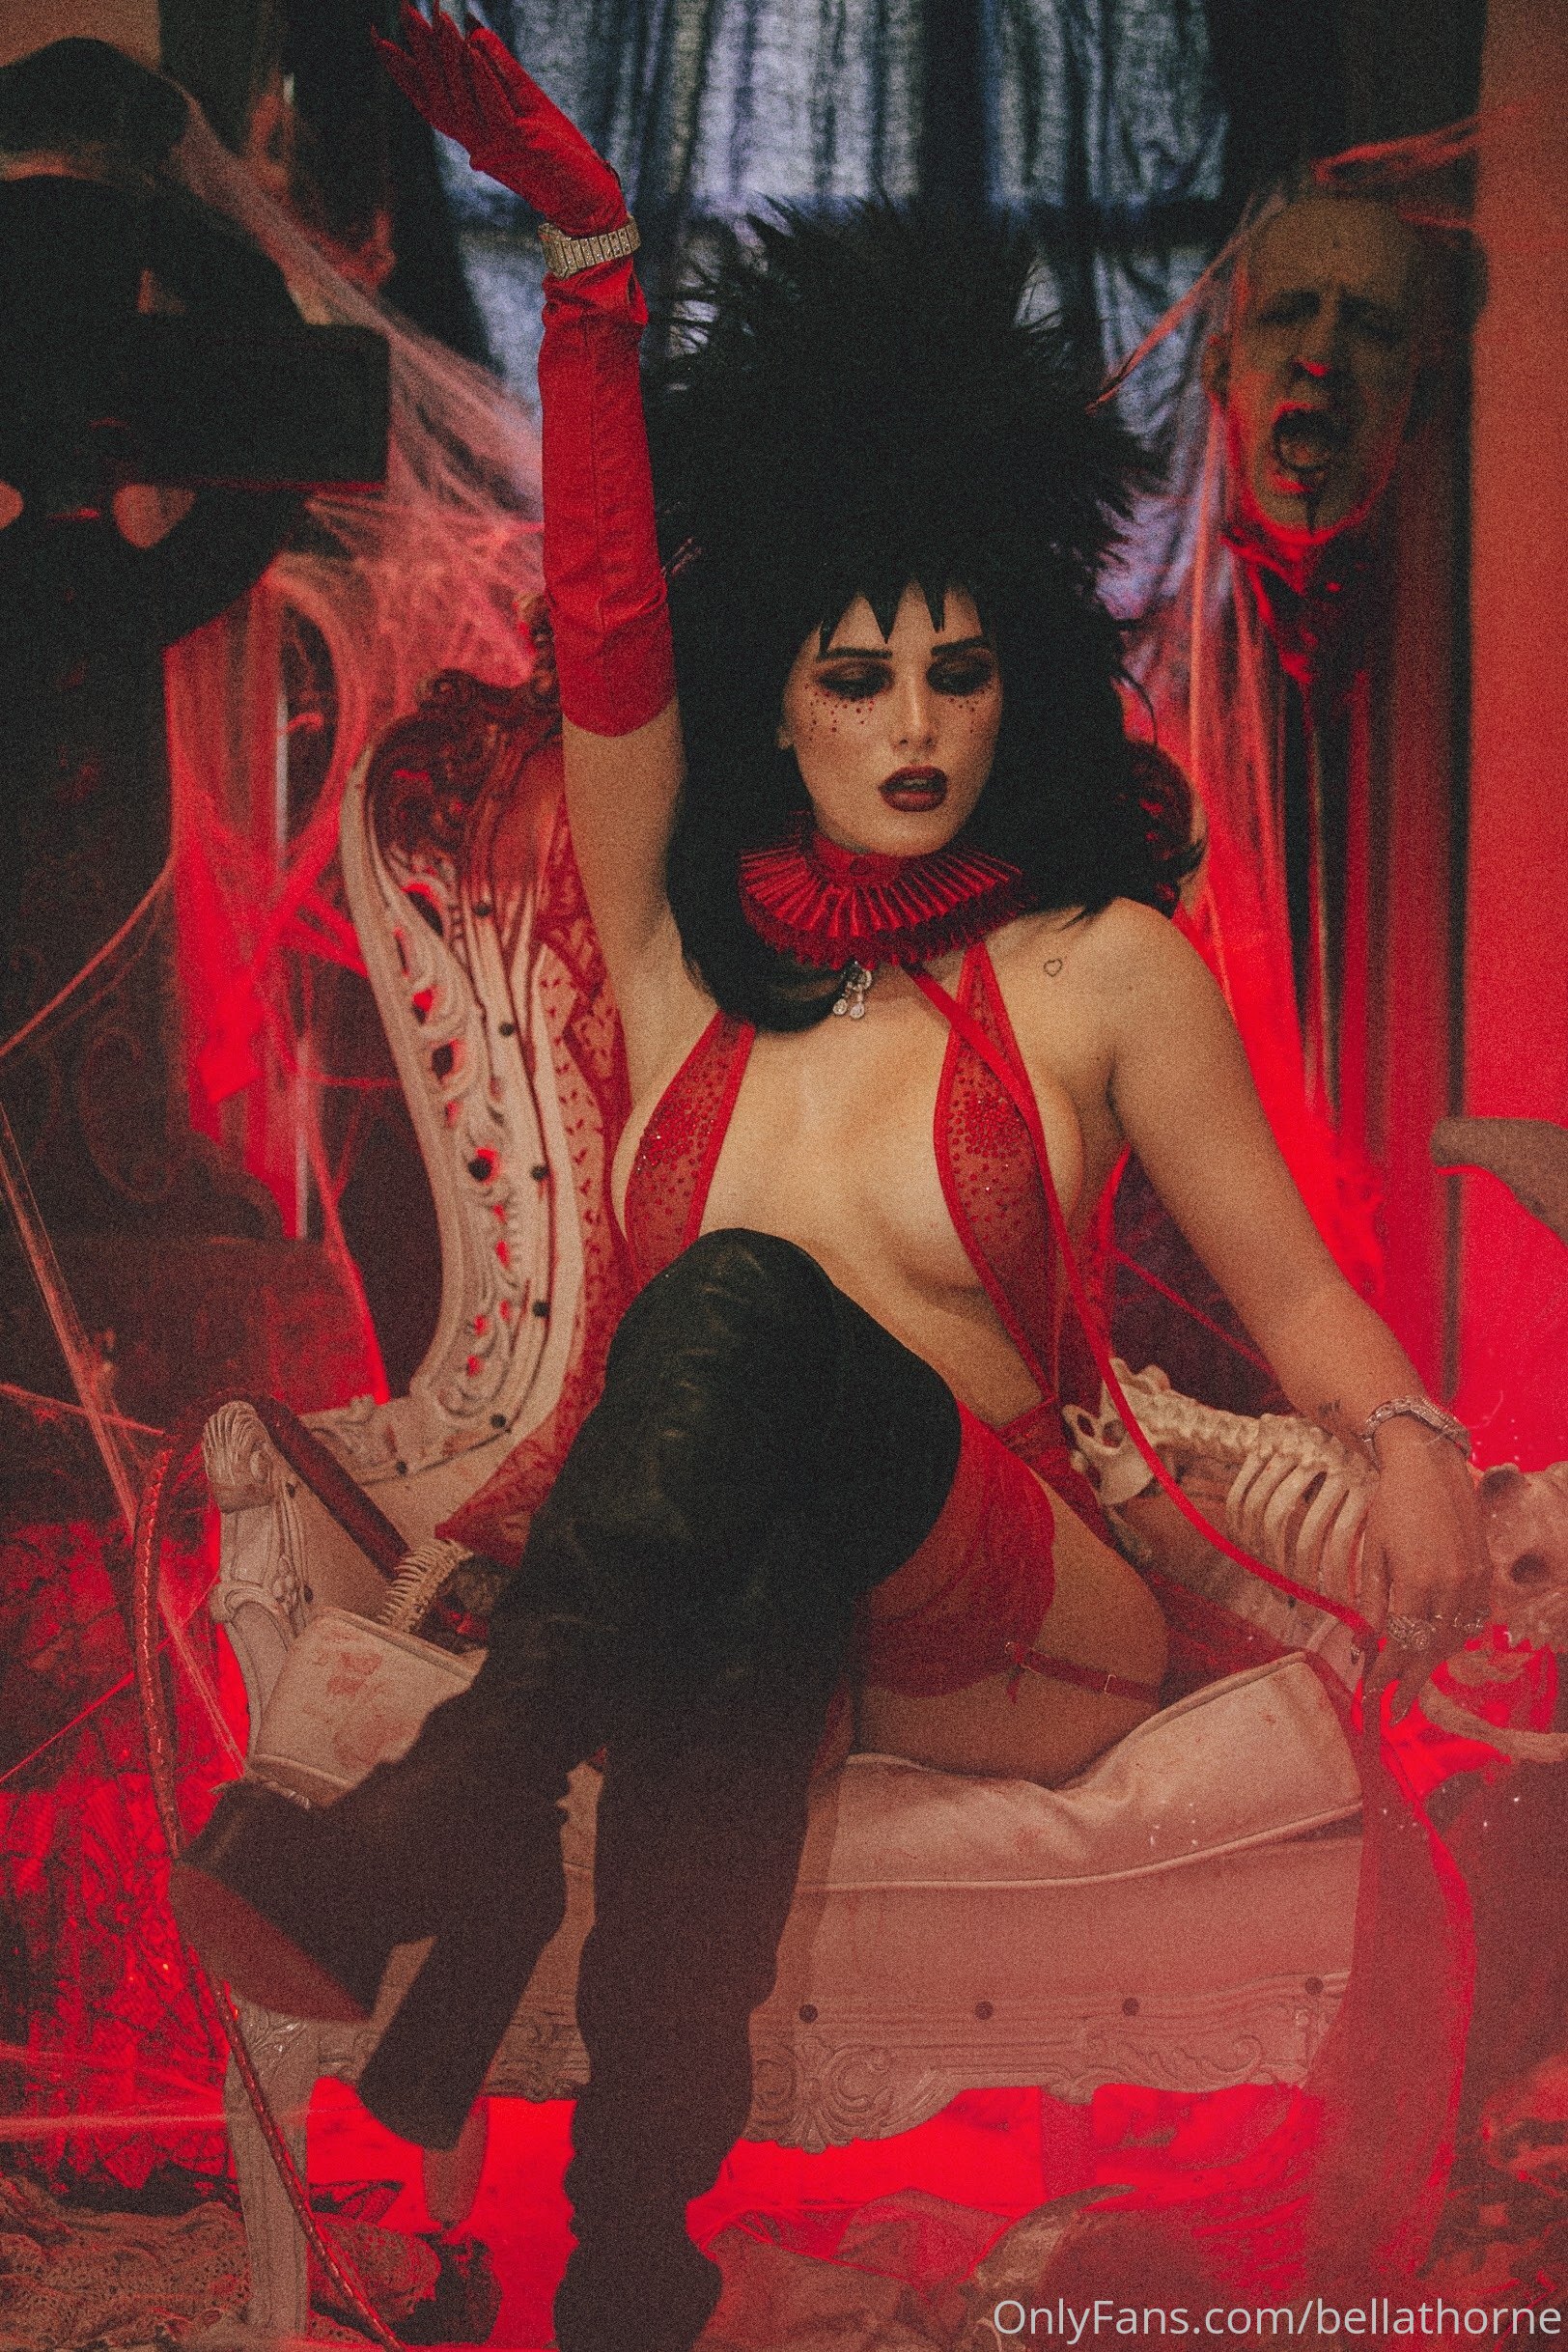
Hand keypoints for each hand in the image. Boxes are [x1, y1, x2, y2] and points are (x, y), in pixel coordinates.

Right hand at [373, 5, 624, 233]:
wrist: (584, 198)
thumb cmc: (557, 150)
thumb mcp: (525, 99)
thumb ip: (500, 67)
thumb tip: (475, 31)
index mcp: (469, 131)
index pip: (426, 96)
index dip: (401, 70)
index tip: (378, 36)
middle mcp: (472, 140)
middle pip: (437, 91)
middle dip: (421, 49)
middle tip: (407, 8)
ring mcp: (492, 146)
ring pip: (461, 96)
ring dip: (450, 54)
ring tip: (441, 15)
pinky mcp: (517, 146)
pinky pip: (495, 107)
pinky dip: (483, 77)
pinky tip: (473, 47)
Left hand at [1357, 1428, 1492, 1720]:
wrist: (1430, 1467)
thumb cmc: (1392, 1504)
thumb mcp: (1372, 1550)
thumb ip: (1372, 1597)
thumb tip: (1369, 1637)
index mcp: (1417, 1582)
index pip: (1401, 1643)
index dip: (1386, 1672)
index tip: (1372, 1694)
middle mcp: (1450, 1587)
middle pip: (1429, 1650)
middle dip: (1409, 1683)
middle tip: (1393, 1711)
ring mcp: (1472, 1581)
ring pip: (1454, 1639)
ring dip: (1431, 1664)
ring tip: (1410, 1682)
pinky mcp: (1484, 1573)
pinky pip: (1472, 1620)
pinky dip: (1454, 1640)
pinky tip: (1438, 1648)